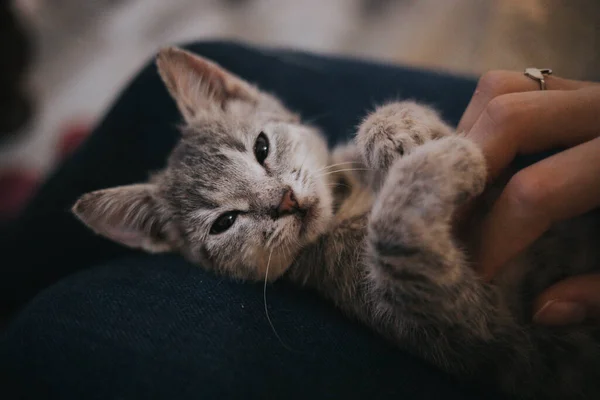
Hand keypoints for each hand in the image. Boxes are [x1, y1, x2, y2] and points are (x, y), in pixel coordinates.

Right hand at [459, 70, 599, 325]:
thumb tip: (542, 309)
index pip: (537, 192)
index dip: (496, 240)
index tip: (477, 275)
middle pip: (508, 119)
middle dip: (465, 178)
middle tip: (453, 227)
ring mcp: (590, 91)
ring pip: (503, 91)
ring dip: (469, 140)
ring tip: (465, 191)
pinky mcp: (576, 89)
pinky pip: (511, 88)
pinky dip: (483, 123)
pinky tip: (485, 164)